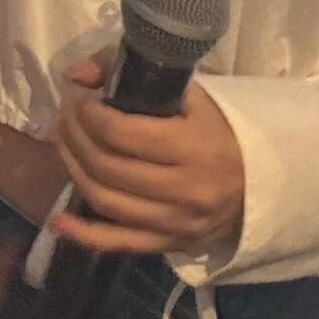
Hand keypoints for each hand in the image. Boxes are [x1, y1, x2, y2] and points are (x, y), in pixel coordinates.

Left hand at [50, 58, 243, 258]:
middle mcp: (185, 191)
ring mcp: (176, 223)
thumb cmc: (219, 129)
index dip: (87, 111)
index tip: (77, 94)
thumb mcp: (187, 92)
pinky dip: (83, 234)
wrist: (261, 180)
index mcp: (193, 147)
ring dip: (73, 168)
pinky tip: (57, 220)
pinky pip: (118, 243)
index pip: (120, 132)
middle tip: (64, 114)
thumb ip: (128, 73)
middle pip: (107, 166)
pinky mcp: (170, 245)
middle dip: (74, 134)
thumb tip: (75, 75)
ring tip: (64, 141)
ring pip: (106, 200)